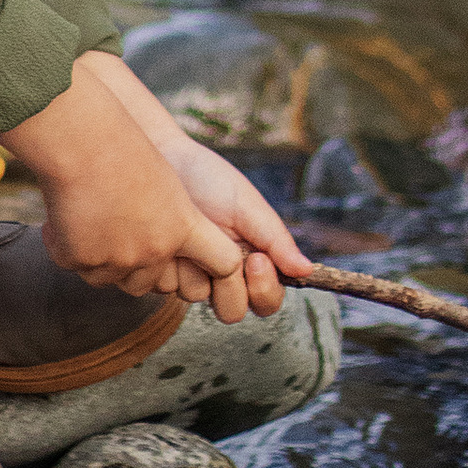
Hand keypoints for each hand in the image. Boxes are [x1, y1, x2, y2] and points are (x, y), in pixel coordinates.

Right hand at [0, 68, 249, 315]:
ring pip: (114, 278)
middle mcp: (155, 251)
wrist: (81, 140)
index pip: (224, 264)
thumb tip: (170, 250)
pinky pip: (81, 268)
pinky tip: (69, 219)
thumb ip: (172, 222)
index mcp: (183, 228)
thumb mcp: (164, 181)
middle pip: (152, 281)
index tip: (197, 256)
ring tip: (93, 219)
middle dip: (138, 263)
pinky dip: (72, 249)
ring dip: (105, 259)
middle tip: (120, 229)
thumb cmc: (122, 148)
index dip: (212, 265)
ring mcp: (117, 260)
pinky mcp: (81, 262)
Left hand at [78, 48, 307, 316]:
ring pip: (195, 298)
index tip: (256, 259)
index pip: (267, 300)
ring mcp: (189, 272)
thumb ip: (276, 239)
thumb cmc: (209, 177)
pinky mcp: (161, 269)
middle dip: (229, 286)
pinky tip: (166, 235)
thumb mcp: (247, 205)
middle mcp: (220, 272)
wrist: (162, 157)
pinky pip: (164, 285)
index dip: (264, 289)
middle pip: (232, 311)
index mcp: (250, 260)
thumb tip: (307, 271)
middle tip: (222, 253)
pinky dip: (167, 262)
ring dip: (194, 268)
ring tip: (187, 233)